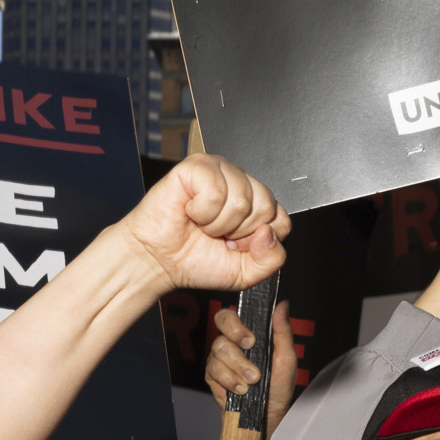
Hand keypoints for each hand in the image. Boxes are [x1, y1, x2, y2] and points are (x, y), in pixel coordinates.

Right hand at [115, 152, 287, 294]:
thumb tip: (268, 233)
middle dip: (238, 232)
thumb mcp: (245, 273)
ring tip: (202, 223)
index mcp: (256, 204)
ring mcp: (221, 171)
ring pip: (242, 200)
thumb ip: (270, 260)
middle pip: (266, 207)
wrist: (158, 260)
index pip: (281, 219)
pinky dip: (201, 211)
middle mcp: (242, 184)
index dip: (257, 240)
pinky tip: (191, 211)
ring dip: (217, 223)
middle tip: (216, 234)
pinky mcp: (198, 166)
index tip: (235, 245)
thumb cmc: (195, 260)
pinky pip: (215, 191)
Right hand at [202, 299, 298, 437]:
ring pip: (218, 353)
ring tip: (252, 382)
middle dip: (236, 348)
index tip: (250, 340)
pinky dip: (229, 381)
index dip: (235, 324)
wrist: (268, 414)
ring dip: (238, 370)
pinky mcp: (212, 376)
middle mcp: (231, 344)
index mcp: (247, 334)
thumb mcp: (286, 358)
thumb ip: (283, 331)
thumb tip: (282, 305)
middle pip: (220, 333)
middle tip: (252, 364)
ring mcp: (220, 359)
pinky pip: (213, 371)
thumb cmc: (279, 386)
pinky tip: (241, 390)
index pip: (230, 317)